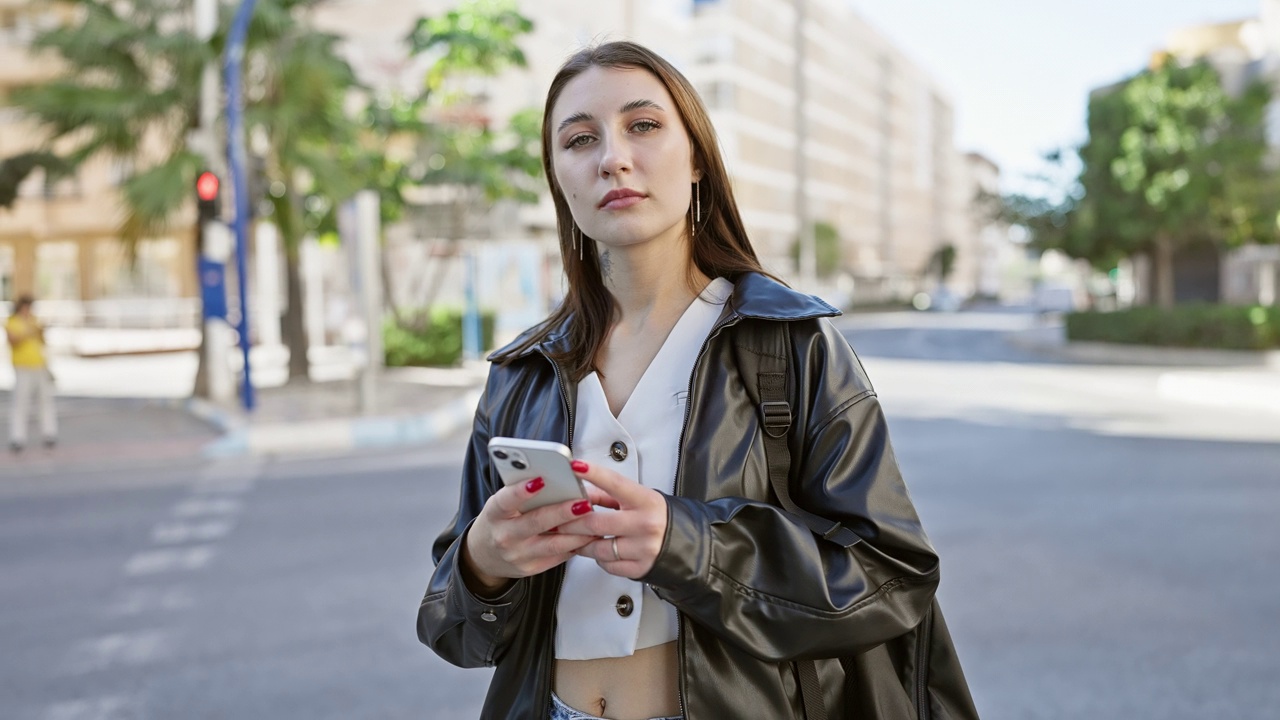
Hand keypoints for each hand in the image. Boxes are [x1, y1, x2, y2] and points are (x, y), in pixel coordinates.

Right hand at [461, 476, 596, 592]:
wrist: (484, 556)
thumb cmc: (499, 521)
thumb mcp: (501, 504)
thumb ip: (521, 493)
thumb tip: (554, 476)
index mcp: (495, 514)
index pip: (506, 501)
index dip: (521, 491)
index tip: (540, 480)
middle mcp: (505, 536)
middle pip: (536, 522)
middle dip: (562, 512)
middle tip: (583, 502)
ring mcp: (518, 555)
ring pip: (553, 544)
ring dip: (577, 532)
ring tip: (594, 519)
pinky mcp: (531, 568)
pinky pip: (558, 556)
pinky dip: (576, 544)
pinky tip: (590, 534)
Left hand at [556, 460, 668, 578]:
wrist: (687, 544)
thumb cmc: (659, 517)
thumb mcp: (639, 499)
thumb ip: (610, 496)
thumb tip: (581, 494)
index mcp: (646, 501)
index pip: (615, 483)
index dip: (593, 473)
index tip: (575, 466)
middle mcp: (646, 524)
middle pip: (596, 523)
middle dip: (572, 523)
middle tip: (559, 522)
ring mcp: (644, 548)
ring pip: (598, 548)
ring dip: (583, 544)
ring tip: (579, 539)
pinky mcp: (640, 568)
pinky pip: (608, 565)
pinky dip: (600, 559)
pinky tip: (602, 552)